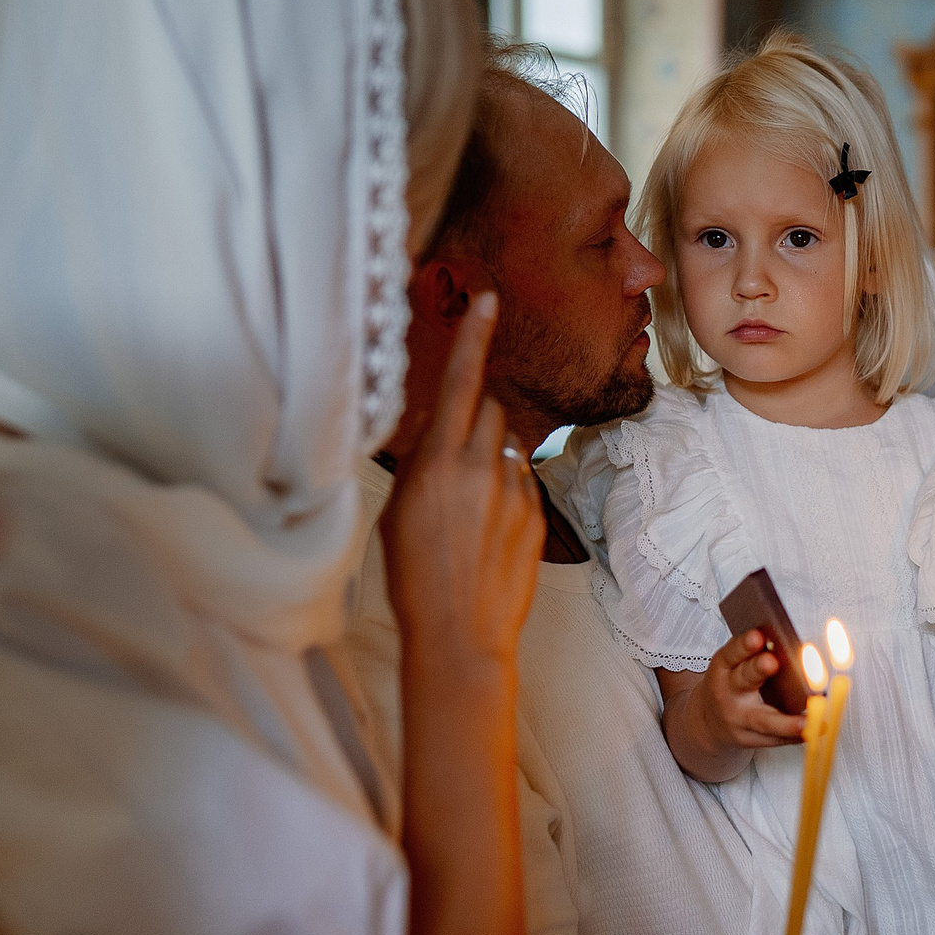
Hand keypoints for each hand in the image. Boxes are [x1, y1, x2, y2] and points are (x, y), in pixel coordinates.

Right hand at [384, 292, 541, 665]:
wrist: (459, 635)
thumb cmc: (414, 578)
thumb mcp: (397, 513)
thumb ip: (420, 464)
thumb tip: (433, 436)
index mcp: (438, 464)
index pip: (459, 384)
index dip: (474, 337)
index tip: (488, 299)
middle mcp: (480, 469)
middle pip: (486, 408)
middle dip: (472, 417)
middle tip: (452, 458)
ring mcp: (514, 490)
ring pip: (507, 443)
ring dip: (490, 455)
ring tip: (467, 506)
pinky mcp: (537, 514)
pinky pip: (522, 479)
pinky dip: (505, 489)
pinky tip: (486, 528)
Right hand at [660, 629, 808, 780]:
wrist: (709, 720)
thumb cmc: (730, 685)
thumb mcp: (732, 666)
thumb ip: (753, 655)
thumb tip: (788, 642)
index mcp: (723, 667)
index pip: (733, 653)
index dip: (744, 645)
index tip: (757, 636)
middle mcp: (728, 692)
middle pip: (744, 680)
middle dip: (758, 670)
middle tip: (773, 662)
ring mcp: (738, 719)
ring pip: (763, 720)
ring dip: (786, 722)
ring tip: (806, 720)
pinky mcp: (748, 739)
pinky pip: (775, 738)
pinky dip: (796, 735)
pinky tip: (813, 731)